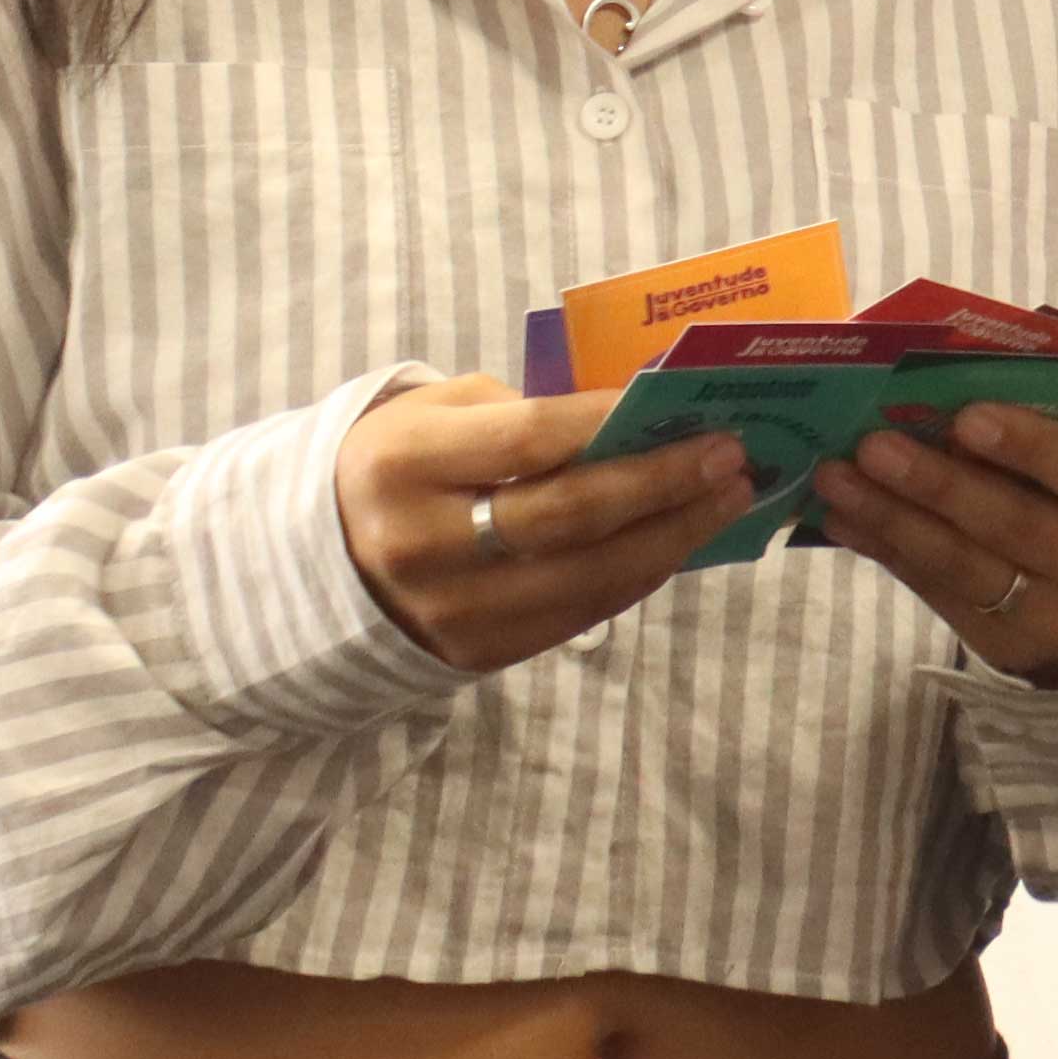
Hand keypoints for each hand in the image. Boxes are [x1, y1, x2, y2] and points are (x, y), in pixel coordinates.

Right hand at [336, 378, 751, 674]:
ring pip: (587, 577)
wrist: (327, 561)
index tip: (681, 406)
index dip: (610, 423)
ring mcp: (451, 609)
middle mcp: (423, 543)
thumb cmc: (407, 463)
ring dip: (673, 536)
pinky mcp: (478, 652)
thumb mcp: (438, 412)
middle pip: (568, 516)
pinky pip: (581, 613)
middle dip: (662, 483)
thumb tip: (637, 412)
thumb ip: (525, 408)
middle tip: (729, 455)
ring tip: (729, 497)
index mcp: (404, 465)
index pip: (526, 441)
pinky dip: (640, 574)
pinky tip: (681, 539)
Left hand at [814, 399, 1057, 688]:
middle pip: (1019, 528)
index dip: (1031, 447)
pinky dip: (891, 554)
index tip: (966, 417)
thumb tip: (955, 402)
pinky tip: (847, 521)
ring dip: (894, 521)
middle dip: (938, 485)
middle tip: (873, 445)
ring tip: (836, 480)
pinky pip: (942, 597)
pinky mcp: (1012, 651)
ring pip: (968, 570)